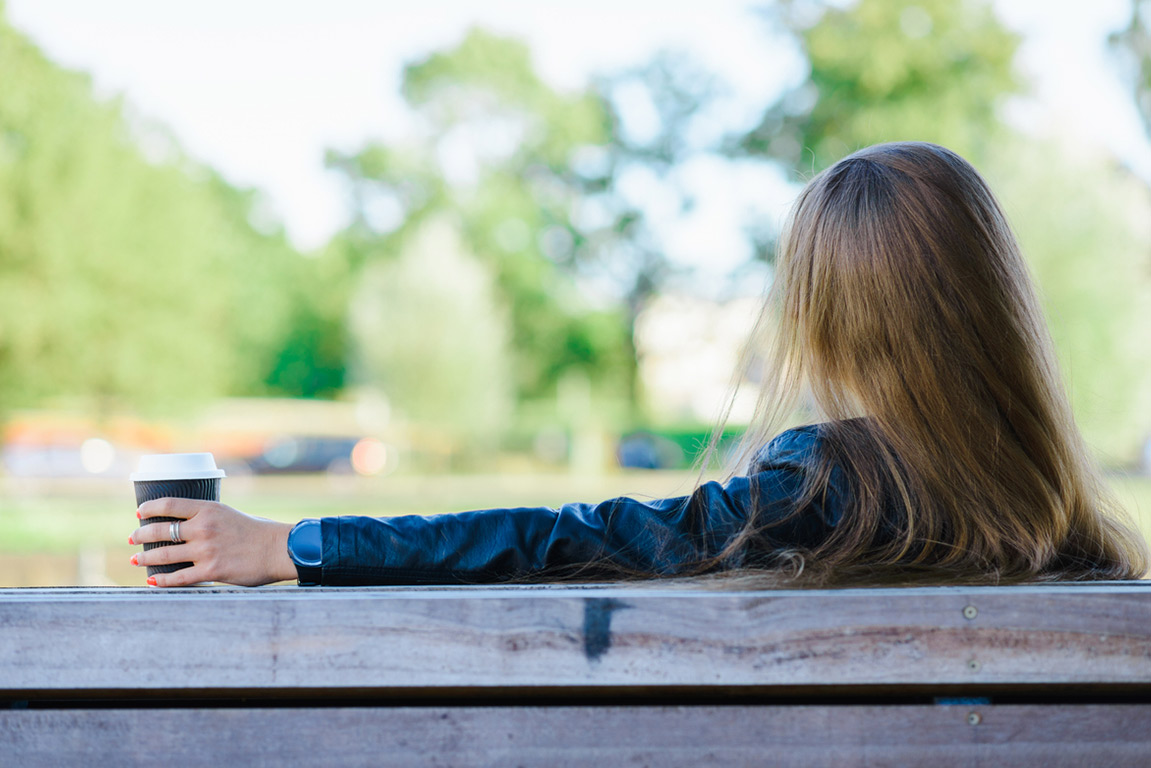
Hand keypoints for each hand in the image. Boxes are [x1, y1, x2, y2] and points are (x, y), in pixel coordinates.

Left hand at [130, 498, 297, 586]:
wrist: (278, 549)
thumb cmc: (257, 532)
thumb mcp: (229, 515)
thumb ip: (208, 518)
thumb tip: (186, 527)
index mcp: (209, 509)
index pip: (169, 505)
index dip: (149, 508)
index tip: (140, 513)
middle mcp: (204, 528)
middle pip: (160, 531)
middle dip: (141, 535)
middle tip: (133, 538)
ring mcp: (206, 550)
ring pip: (164, 555)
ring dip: (145, 558)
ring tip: (136, 560)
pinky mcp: (211, 571)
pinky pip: (179, 577)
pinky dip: (162, 580)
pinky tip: (153, 580)